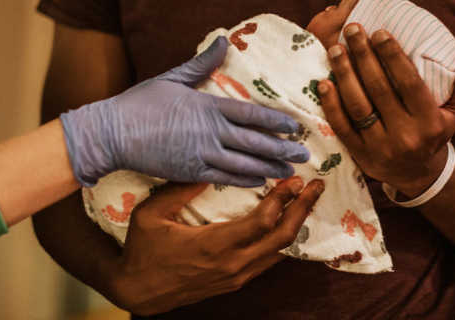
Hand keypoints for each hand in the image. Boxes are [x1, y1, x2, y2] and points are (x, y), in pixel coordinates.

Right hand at [61, 37, 309, 185]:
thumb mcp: (174, 77)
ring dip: (269, 167)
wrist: (111, 133)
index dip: (276, 122)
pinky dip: (244, 179)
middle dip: (281, 149)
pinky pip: (223, 177)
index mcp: (208, 106)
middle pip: (254, 141)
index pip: (251, 114)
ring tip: (289, 171)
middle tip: (304, 155)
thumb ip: (202, 63)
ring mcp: (200, 153)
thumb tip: (224, 40)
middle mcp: (210, 131)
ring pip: (243, 162)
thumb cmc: (141, 103)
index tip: (295, 127)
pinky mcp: (189, 171)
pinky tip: (260, 182)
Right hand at [107, 177, 323, 314]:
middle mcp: (233, 263)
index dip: (284, 199)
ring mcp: (237, 276)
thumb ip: (180, 188)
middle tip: (316, 185)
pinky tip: (289, 222)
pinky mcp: (237, 281)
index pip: (263, 222)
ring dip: (298, 223)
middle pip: (283, 237)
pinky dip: (284, 239)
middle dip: (303, 209)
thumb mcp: (152, 213)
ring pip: (281, 251)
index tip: (295, 178)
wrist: (137, 291)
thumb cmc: (143, 249)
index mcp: (214, 245)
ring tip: (308, 199)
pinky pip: (270, 260)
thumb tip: (211, 163)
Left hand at [319, 25, 454, 196]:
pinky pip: (341, 126)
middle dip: (364, 56)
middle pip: (379, 89)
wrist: (417, 175)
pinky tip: (324, 81)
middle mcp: (405, 136)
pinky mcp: (360, 155)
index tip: (380, 32)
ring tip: (336, 49)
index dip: (393, 56)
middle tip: (353, 31)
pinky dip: (331, 103)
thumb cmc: (434, 133)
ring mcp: (380, 147)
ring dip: (344, 74)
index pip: (409, 83)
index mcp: (430, 123)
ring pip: (358, 105)